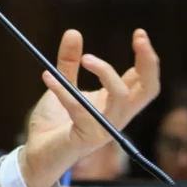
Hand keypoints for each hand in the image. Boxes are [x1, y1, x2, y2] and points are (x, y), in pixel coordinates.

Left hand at [19, 29, 159, 186]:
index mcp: (115, 103)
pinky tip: (48, 77)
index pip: (142, 79)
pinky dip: (63, 90)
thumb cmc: (56, 123)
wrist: (38, 153)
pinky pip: (80, 109)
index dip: (146, 57)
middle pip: (148, 90)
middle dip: (148, 63)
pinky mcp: (86, 137)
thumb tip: (73, 32)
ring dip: (106, 72)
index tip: (140, 33)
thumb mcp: (63, 86)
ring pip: (121, 98)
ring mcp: (104, 128)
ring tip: (86, 58)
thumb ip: (69, 63)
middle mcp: (116, 116)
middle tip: (139, 38)